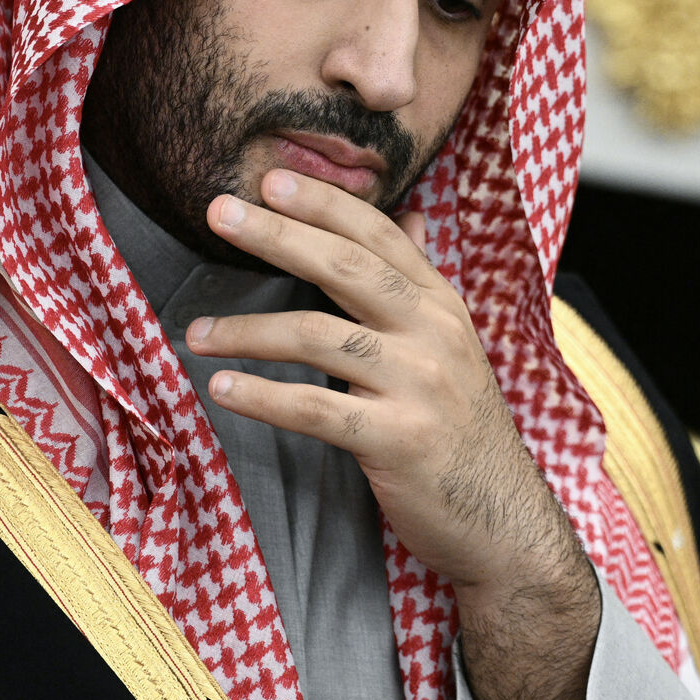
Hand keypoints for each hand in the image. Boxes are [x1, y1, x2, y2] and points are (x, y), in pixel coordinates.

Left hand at [186, 167, 584, 602]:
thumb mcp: (452, 341)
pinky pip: (316, 409)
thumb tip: (412, 212)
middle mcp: (433, 332)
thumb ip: (421, 279)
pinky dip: (263, 397)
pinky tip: (223, 389)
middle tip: (219, 213)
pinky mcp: (398, 439)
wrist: (502, 519)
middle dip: (277, 235)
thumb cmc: (461, 425)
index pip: (377, 235)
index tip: (270, 180)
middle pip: (344, 268)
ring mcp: (419, 384)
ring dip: (249, 330)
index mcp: (440, 303)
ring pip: (320, 337)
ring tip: (197, 331)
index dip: (324, 203)